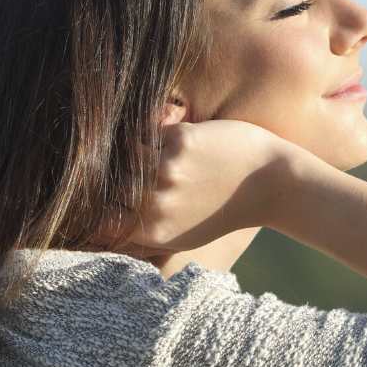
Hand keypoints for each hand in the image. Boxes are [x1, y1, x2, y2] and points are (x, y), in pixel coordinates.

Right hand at [101, 119, 288, 253]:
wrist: (271, 183)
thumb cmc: (225, 208)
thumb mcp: (182, 233)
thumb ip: (143, 230)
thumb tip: (100, 227)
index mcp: (155, 231)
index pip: (99, 219)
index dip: (95, 204)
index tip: (101, 193)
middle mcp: (157, 204)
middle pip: (110, 182)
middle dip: (118, 173)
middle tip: (138, 168)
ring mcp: (168, 171)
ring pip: (126, 153)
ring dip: (135, 149)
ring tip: (155, 151)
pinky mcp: (181, 141)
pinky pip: (147, 132)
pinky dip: (155, 133)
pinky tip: (174, 137)